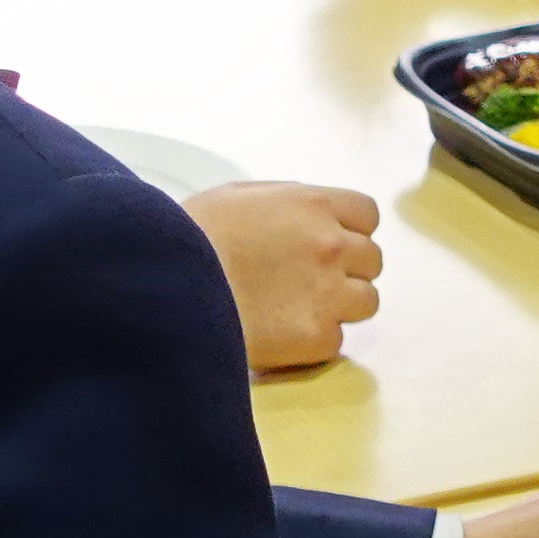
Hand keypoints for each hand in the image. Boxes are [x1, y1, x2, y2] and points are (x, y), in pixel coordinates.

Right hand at [180, 180, 383, 370]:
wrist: (167, 289)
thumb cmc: (190, 238)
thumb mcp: (237, 197)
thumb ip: (285, 202)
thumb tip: (307, 215)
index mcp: (312, 204)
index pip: (366, 215)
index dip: (349, 230)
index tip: (330, 244)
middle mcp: (330, 245)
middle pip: (371, 260)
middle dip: (347, 269)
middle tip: (310, 281)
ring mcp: (328, 292)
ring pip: (366, 301)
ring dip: (340, 306)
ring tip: (299, 310)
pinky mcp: (316, 337)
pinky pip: (336, 340)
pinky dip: (313, 341)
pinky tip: (280, 333)